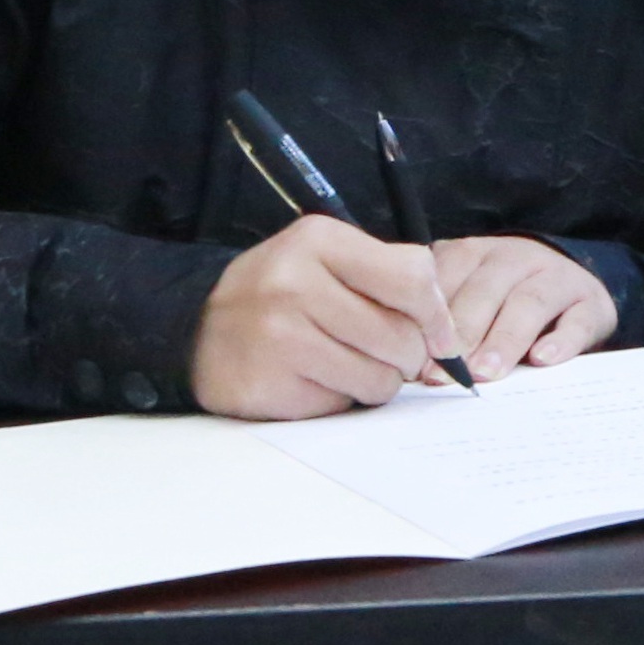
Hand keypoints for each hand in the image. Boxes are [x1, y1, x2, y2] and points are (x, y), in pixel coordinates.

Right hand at [190, 214, 452, 417]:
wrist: (196, 329)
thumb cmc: (281, 294)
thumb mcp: (327, 258)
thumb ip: (390, 276)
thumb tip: (447, 331)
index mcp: (318, 241)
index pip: (413, 279)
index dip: (438, 315)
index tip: (439, 335)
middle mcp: (294, 284)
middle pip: (401, 336)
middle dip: (407, 355)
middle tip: (386, 354)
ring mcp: (278, 337)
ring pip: (379, 377)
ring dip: (377, 380)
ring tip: (349, 364)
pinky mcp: (269, 385)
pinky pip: (342, 403)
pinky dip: (342, 397)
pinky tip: (316, 379)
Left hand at [433, 233, 617, 370]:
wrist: (569, 288)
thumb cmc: (501, 302)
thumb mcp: (466, 296)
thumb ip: (439, 318)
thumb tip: (407, 363)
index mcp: (476, 252)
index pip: (448, 278)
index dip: (430, 321)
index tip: (415, 361)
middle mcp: (516, 257)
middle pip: (486, 291)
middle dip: (463, 334)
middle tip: (446, 373)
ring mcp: (557, 276)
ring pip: (529, 303)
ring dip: (504, 340)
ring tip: (486, 373)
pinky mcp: (591, 302)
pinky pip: (577, 319)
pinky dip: (561, 341)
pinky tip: (542, 359)